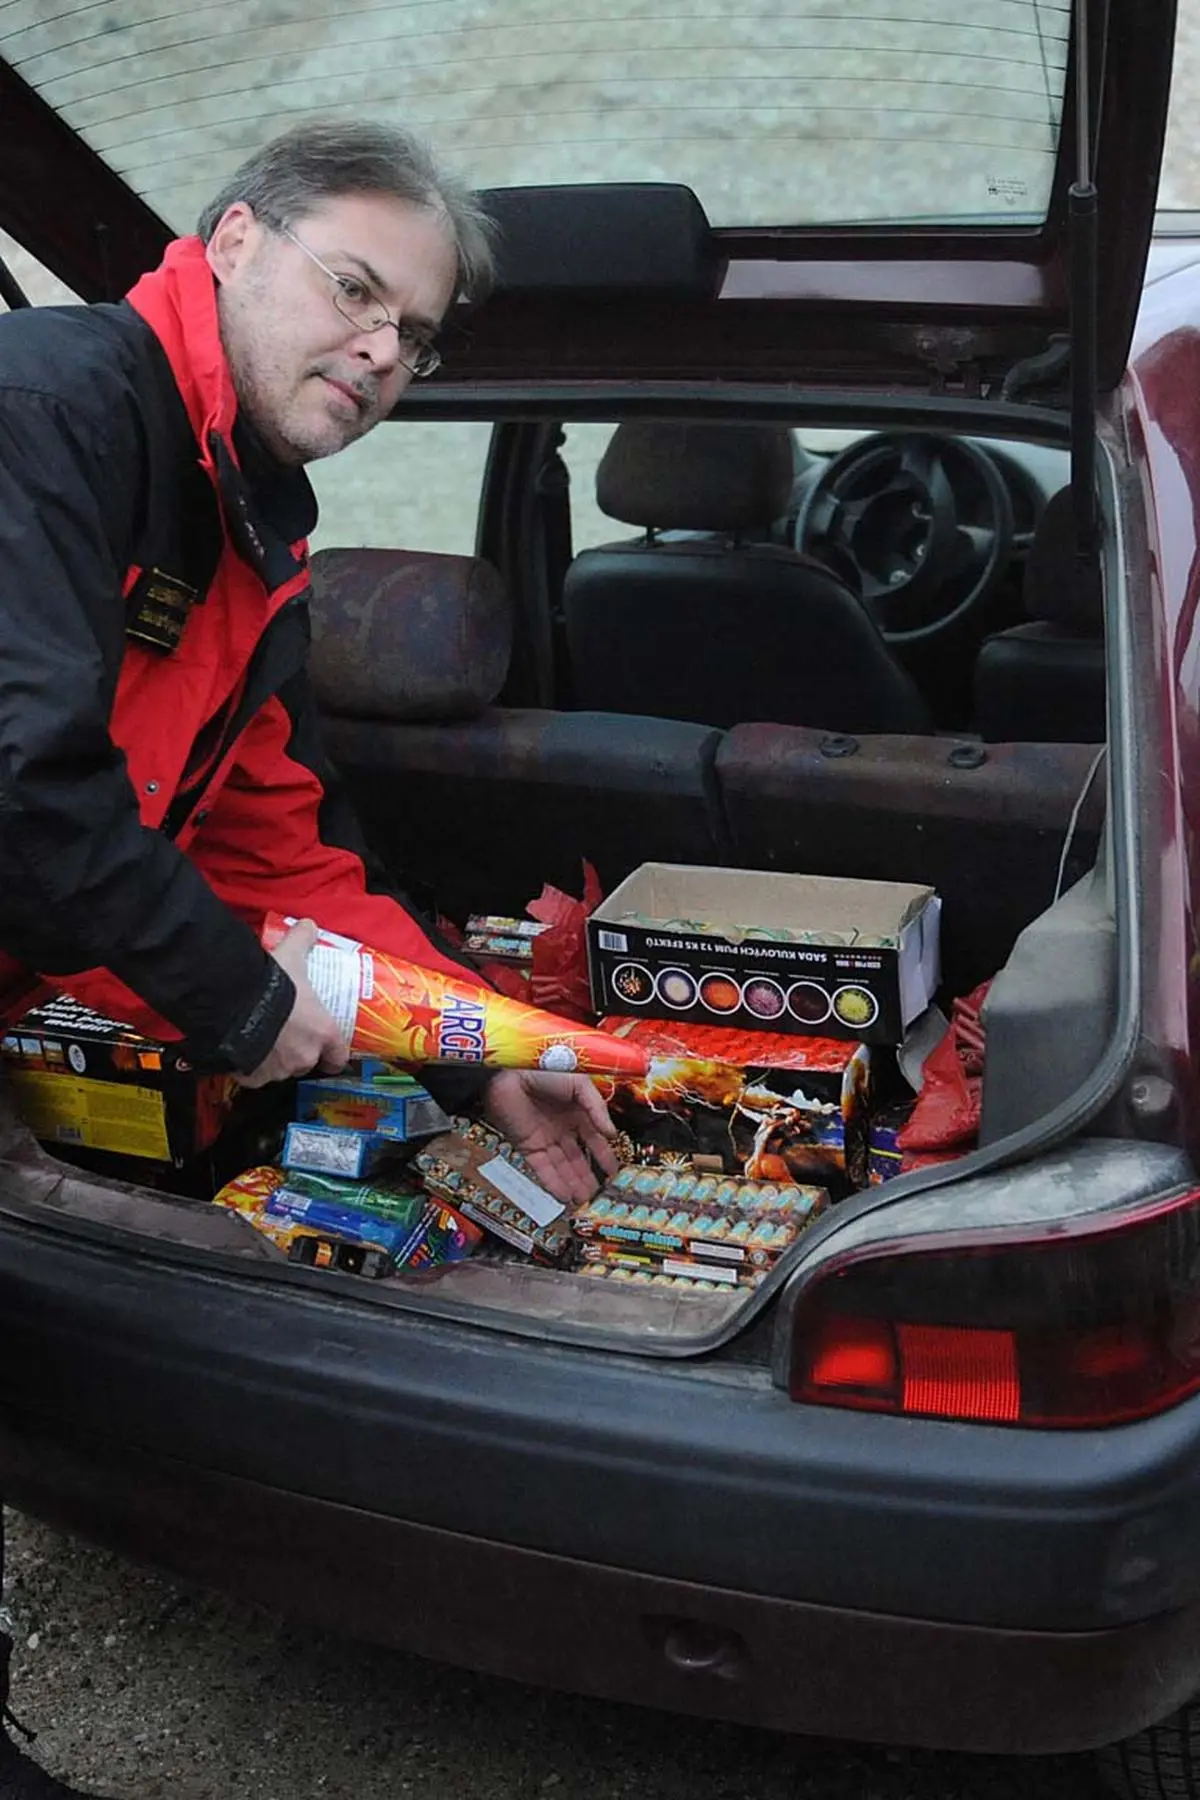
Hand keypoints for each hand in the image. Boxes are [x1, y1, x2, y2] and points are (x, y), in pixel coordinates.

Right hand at [237, 918, 349, 1088]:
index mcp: (323, 1033)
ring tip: (259, 1038)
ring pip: (279, 1069)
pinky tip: (240, 1049)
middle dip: (297, 1051)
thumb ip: (303, 940)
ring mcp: (278, 1070)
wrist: (235, 1006)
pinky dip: (248, 1067)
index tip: (327, 1051)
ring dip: (273, 1058)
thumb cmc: (274, 985)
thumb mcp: (291, 956)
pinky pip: (253, 1075)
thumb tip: (309, 924)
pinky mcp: (253, 1077)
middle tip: (284, 1033)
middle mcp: (305, 1057)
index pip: (338, 1057)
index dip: (333, 1054)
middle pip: (306, 1061)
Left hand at [483, 1070, 619, 1203]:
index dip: (603, 1156)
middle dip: (587, 1176)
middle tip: (598, 1194)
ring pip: (561, 1167)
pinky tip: (564, 1195)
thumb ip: (597, 1109)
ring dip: (572, 1184)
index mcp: (576, 1112)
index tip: (613, 1172)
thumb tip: (612, 1134)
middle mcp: (561, 1127)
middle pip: (577, 1158)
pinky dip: (552, 1182)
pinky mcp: (527, 1146)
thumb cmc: (544, 1069)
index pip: (593, 1139)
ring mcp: (544, 1138)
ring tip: (583, 1201)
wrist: (510, 1072)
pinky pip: (542, 1167)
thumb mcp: (580, 1084)